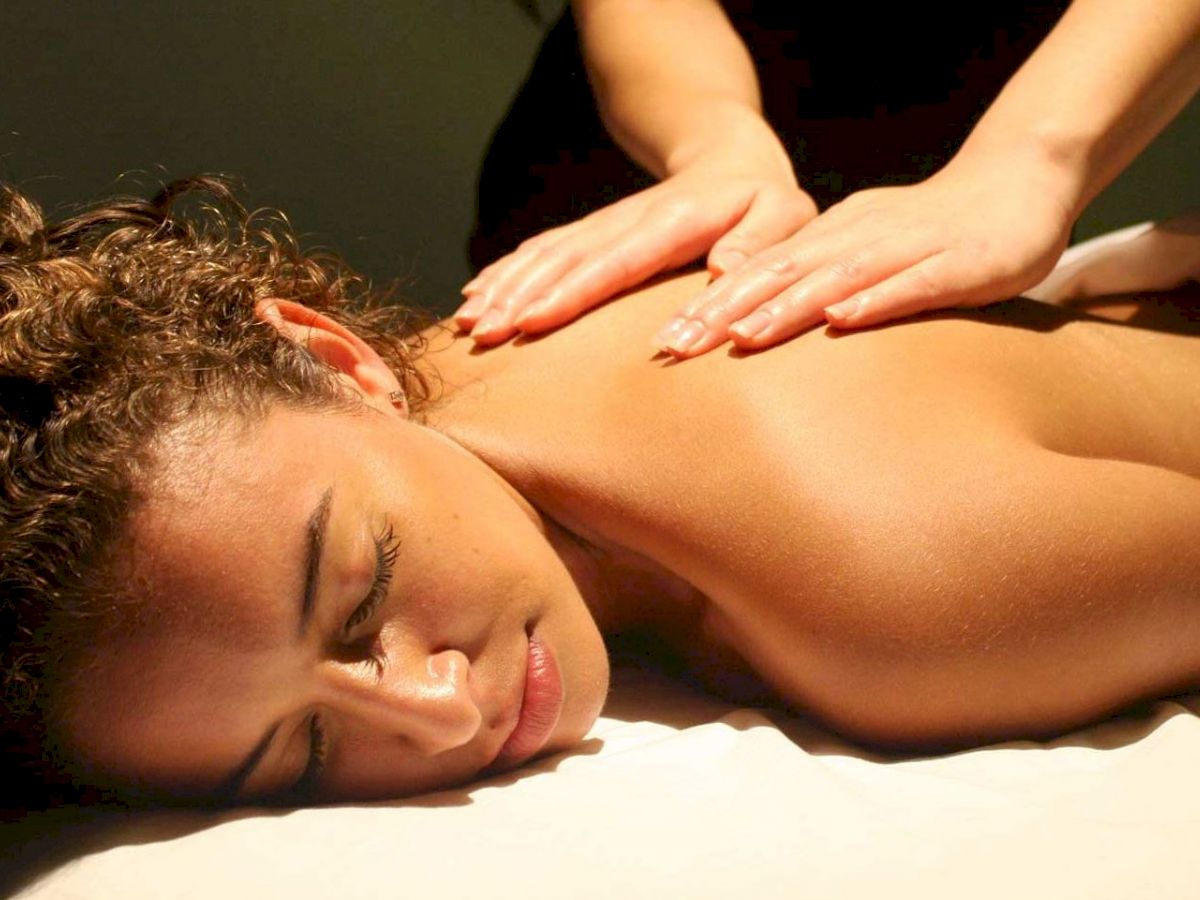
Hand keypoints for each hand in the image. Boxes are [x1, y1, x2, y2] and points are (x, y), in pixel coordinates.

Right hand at [454, 129, 815, 346]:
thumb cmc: (765, 200)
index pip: (617, 260)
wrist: (728, 157)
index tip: (533, 320)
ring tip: (470, 322)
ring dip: (504, 286)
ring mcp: (604, 226)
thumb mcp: (782, 216)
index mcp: (675, 222)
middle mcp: (628, 221)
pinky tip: (477, 295)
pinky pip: (542, 251)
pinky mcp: (592, 234)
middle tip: (483, 335)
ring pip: (545, 254)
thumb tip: (722, 270)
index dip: (573, 291)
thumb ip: (758, 242)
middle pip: (566, 259)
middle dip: (520, 296)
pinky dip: (507, 272)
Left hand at [653, 156, 1075, 357]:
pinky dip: (877, 299)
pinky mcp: (960, 263)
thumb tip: (749, 327)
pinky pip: (914, 282)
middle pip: (782, 274)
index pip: (759, 273)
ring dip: (787, 307)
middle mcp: (859, 238)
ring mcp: (909, 247)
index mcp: (830, 239)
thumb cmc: (929, 234)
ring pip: (838, 276)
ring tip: (741, 336)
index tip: (663, 341)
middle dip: (726, 310)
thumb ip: (812, 285)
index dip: (710, 306)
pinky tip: (843, 319)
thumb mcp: (860, 255)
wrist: (1017, 185)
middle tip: (677, 345)